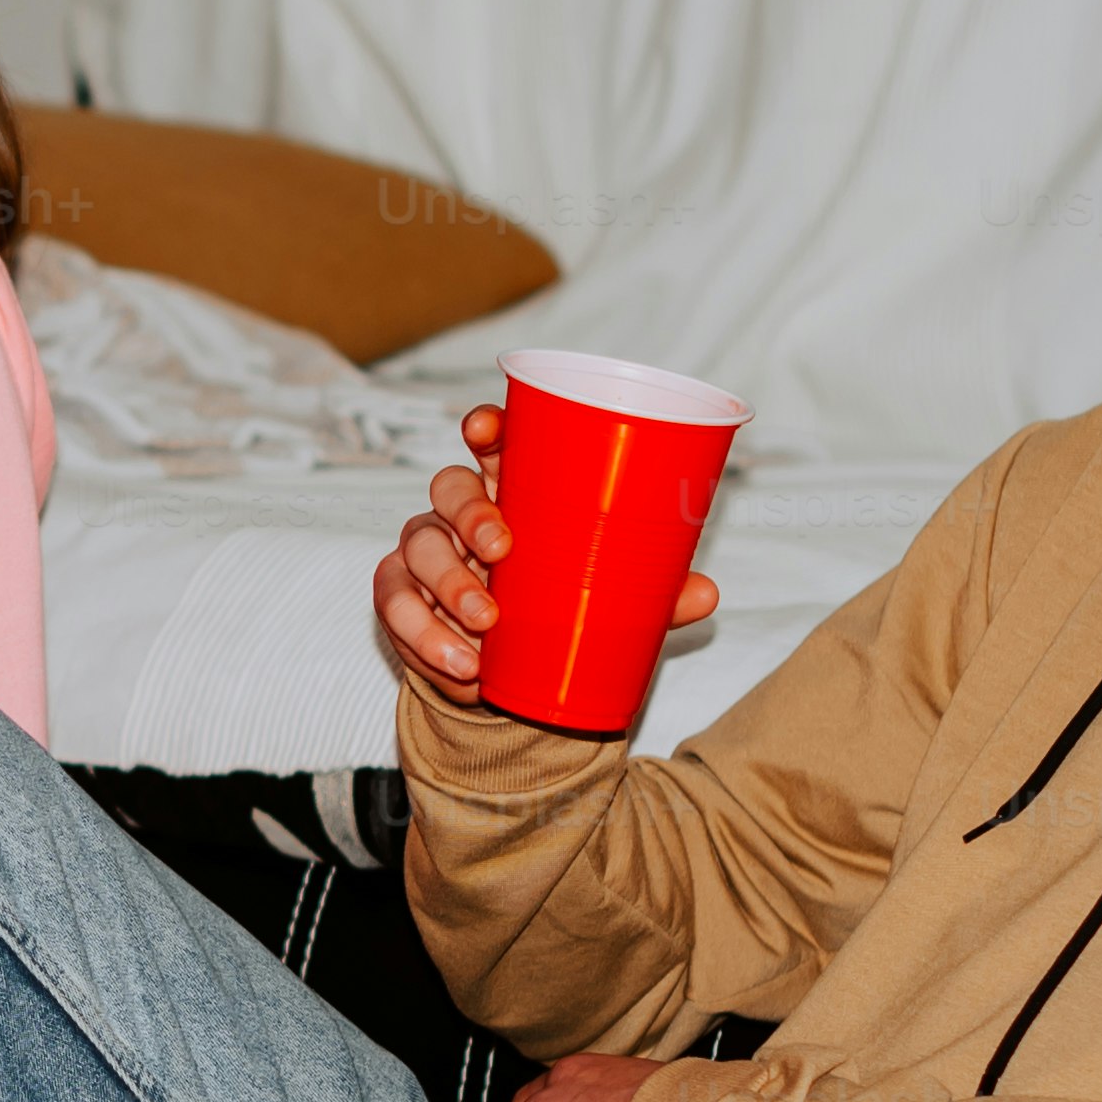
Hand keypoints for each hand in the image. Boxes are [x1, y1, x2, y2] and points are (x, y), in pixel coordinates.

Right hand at [374, 401, 715, 705]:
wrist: (502, 674)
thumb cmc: (555, 609)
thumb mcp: (605, 600)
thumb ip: (649, 595)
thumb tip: (707, 594)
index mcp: (512, 492)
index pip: (492, 443)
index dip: (485, 427)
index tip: (485, 430)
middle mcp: (461, 514)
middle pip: (449, 487)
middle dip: (470, 512)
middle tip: (501, 549)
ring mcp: (425, 553)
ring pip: (418, 548)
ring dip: (448, 587)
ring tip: (485, 628)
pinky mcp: (400, 598)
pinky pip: (395, 607)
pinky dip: (424, 638)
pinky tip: (460, 666)